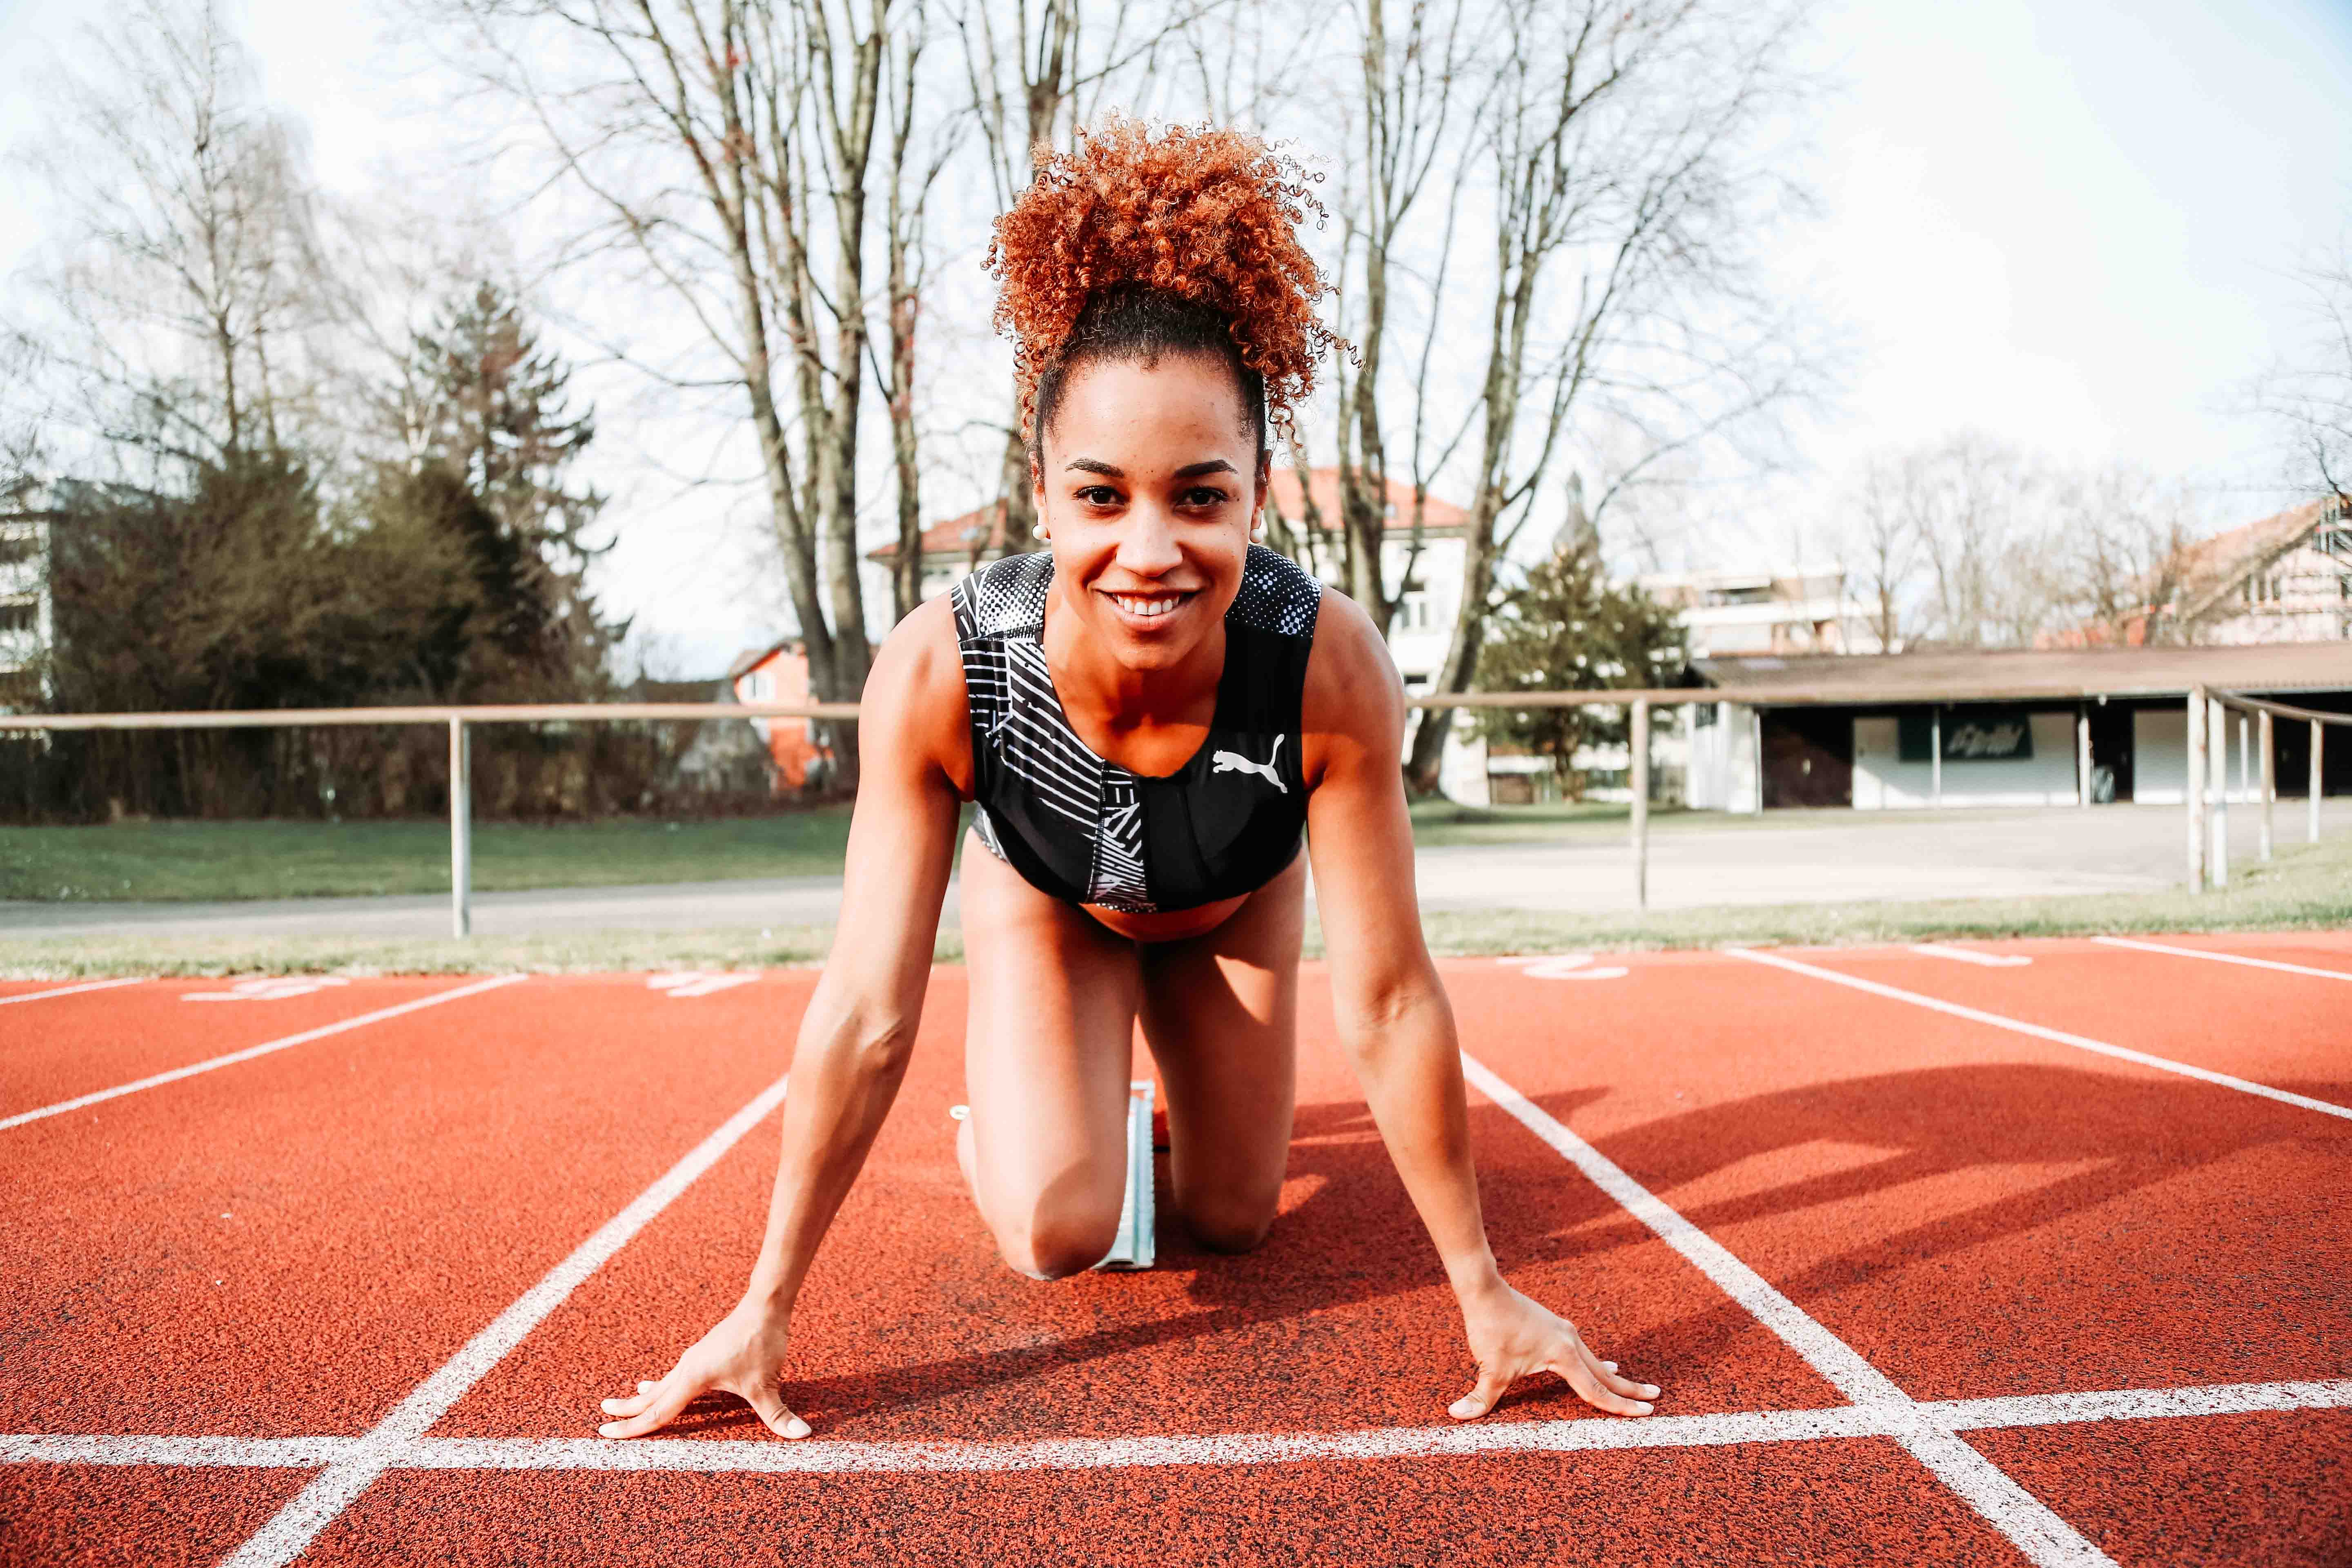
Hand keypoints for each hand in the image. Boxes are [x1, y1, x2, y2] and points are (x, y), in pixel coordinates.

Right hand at [598, 1300, 807, 1439]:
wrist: (765, 1305)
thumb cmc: (762, 1342)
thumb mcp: (767, 1384)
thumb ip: (779, 1414)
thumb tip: (803, 1435)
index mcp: (694, 1378)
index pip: (658, 1411)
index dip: (633, 1427)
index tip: (608, 1433)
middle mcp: (687, 1368)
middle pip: (651, 1396)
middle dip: (628, 1411)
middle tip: (604, 1421)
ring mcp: (694, 1359)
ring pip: (662, 1384)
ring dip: (644, 1397)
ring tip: (626, 1403)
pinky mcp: (703, 1354)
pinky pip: (675, 1376)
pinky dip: (662, 1385)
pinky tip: (660, 1385)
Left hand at [1450, 1280, 1657, 1419]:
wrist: (1484, 1290)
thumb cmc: (1491, 1328)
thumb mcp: (1488, 1368)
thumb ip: (1480, 1398)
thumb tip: (1456, 1415)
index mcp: (1563, 1354)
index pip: (1596, 1389)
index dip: (1619, 1406)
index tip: (1645, 1413)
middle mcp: (1569, 1341)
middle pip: (1605, 1373)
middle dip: (1629, 1390)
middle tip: (1654, 1398)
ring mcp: (1563, 1332)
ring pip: (1594, 1361)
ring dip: (1613, 1376)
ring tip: (1631, 1386)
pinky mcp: (1554, 1328)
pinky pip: (1582, 1352)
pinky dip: (1595, 1363)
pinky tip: (1599, 1365)